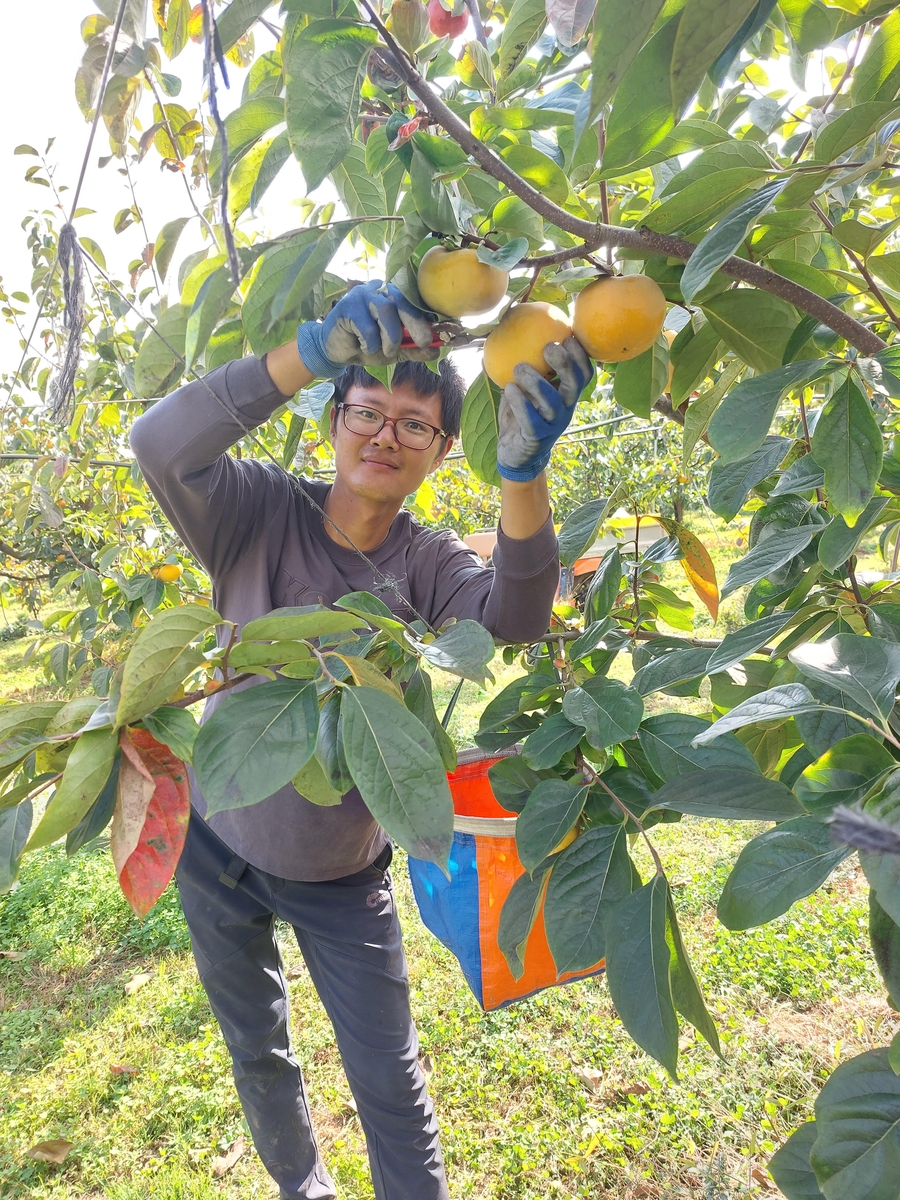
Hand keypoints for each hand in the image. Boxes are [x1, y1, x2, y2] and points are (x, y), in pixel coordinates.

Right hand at [296, 280, 436, 378]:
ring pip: (385, 311)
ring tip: (385, 351)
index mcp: (392, 296)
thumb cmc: (365, 344)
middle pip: (401, 301)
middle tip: (423, 342)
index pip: (413, 302)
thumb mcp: (393, 351)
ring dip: (390, 337)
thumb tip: (436, 352)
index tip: (437, 336)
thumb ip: (412, 349)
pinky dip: (369, 342)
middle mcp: (378, 290)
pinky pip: (366, 325)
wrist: (335, 351)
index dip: (426, 317)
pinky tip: (362, 346)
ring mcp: (362, 295)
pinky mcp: (347, 305)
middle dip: (416, 324)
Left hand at [496, 338, 592, 481]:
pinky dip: (520, 403)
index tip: (569, 335)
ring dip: (536, 382)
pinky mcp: (536, 438)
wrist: (516, 453)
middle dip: (565, 364)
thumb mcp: (526, 388)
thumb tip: (513, 328)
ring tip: (519, 368)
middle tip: (549, 346)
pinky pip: (531, 420)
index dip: (581, 356)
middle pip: (575, 385)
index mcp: (567, 395)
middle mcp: (565, 409)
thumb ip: (528, 365)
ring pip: (552, 402)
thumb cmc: (521, 414)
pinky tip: (509, 389)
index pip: (584, 374)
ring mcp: (552, 425)